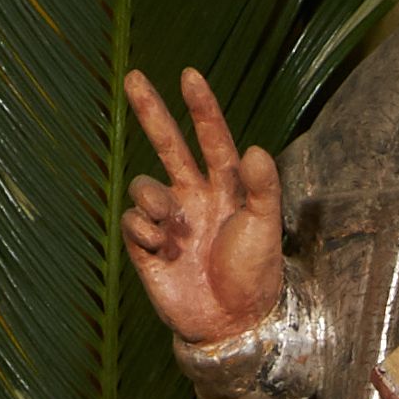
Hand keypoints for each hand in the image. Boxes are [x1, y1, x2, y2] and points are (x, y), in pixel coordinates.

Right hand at [122, 67, 282, 341]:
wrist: (231, 323)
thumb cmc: (254, 275)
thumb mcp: (266, 228)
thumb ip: (263, 187)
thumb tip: (255, 148)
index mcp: (226, 189)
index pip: (212, 139)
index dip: (201, 108)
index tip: (189, 74)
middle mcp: (195, 197)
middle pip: (169, 145)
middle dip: (151, 112)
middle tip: (133, 77)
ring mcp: (170, 221)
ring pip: (145, 186)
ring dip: (153, 195)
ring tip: (171, 222)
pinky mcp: (147, 247)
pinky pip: (132, 220)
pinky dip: (143, 228)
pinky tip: (161, 247)